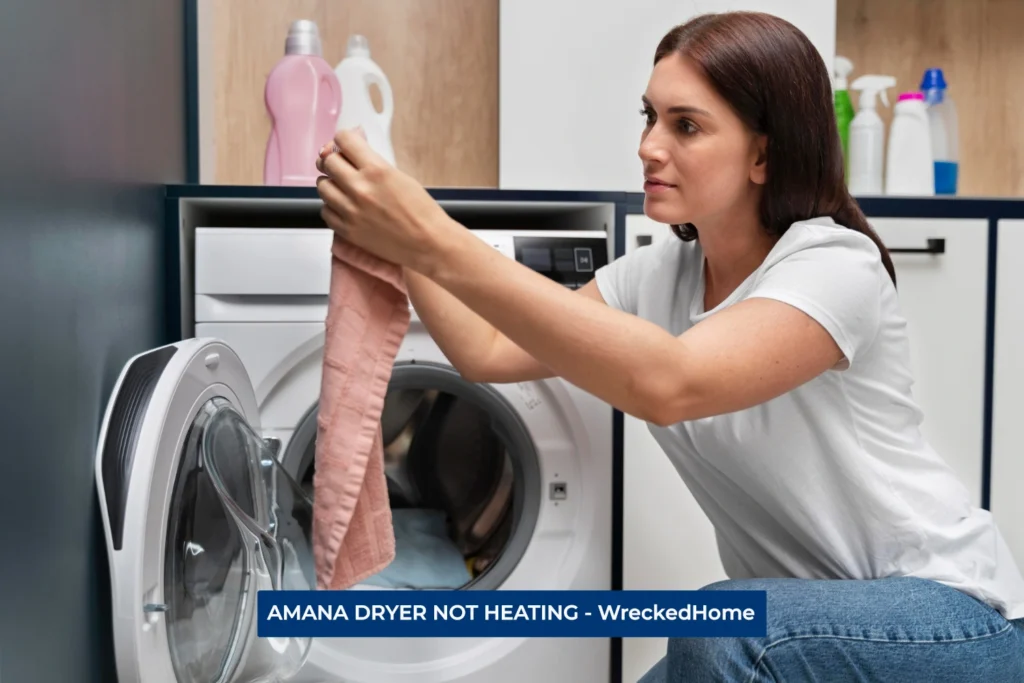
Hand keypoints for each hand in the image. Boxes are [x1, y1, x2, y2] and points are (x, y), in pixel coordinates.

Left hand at [315, 129, 452, 272]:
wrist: (428, 243)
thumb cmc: (421, 211)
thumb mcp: (400, 176)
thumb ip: (373, 162)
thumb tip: (353, 148)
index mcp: (376, 170)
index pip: (344, 140)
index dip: (344, 140)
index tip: (346, 145)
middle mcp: (360, 188)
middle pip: (328, 161)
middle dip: (335, 160)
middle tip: (344, 165)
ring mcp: (351, 211)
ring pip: (322, 186)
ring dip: (331, 183)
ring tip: (344, 188)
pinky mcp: (347, 230)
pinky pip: (325, 210)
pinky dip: (332, 206)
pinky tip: (345, 207)